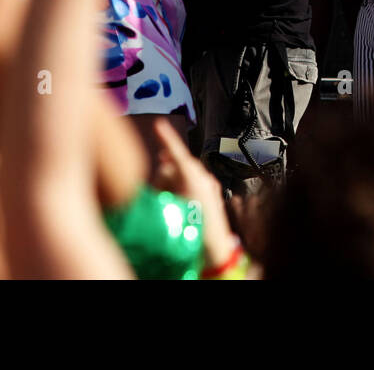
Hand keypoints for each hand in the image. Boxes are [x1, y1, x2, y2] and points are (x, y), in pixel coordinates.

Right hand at [150, 118, 234, 269]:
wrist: (214, 251)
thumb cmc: (189, 230)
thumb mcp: (168, 204)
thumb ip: (163, 183)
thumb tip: (163, 170)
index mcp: (192, 177)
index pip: (176, 152)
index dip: (166, 137)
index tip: (159, 124)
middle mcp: (203, 177)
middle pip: (177, 163)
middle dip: (166, 173)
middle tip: (159, 192)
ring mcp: (209, 185)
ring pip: (186, 173)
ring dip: (175, 182)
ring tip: (172, 204)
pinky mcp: (212, 193)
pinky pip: (195, 182)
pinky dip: (184, 186)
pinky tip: (180, 203)